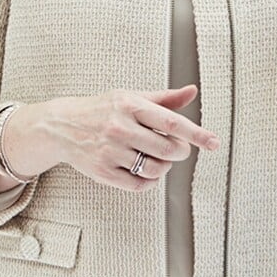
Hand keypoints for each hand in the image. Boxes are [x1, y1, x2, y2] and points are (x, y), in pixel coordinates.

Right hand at [2, 87, 218, 192]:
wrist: (62, 126)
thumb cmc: (102, 110)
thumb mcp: (131, 97)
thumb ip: (164, 99)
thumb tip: (192, 91)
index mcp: (130, 105)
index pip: (172, 122)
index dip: (197, 133)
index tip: (214, 143)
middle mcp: (120, 127)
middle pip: (168, 149)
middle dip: (179, 152)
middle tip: (176, 149)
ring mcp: (111, 151)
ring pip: (155, 169)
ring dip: (163, 167)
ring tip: (155, 157)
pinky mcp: (103, 172)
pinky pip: (139, 185)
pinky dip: (148, 181)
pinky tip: (142, 169)